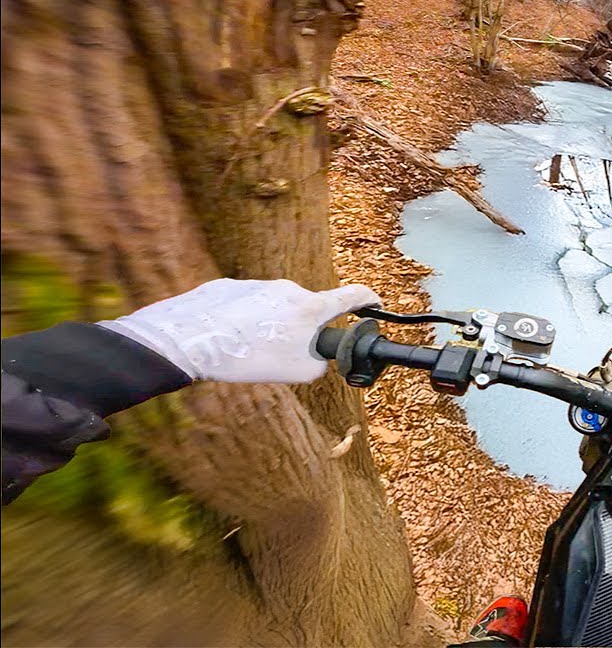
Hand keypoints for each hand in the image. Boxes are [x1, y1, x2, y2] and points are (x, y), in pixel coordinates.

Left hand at [100, 278, 378, 383]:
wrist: (189, 341)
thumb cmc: (248, 358)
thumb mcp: (298, 372)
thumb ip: (319, 361)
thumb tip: (316, 354)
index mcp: (311, 307)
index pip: (353, 295)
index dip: (370, 300)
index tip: (376, 305)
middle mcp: (288, 288)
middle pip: (307, 308)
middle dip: (302, 329)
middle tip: (284, 353)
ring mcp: (257, 284)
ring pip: (274, 307)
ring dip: (270, 326)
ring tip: (247, 349)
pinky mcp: (229, 286)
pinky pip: (246, 304)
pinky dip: (244, 321)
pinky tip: (228, 339)